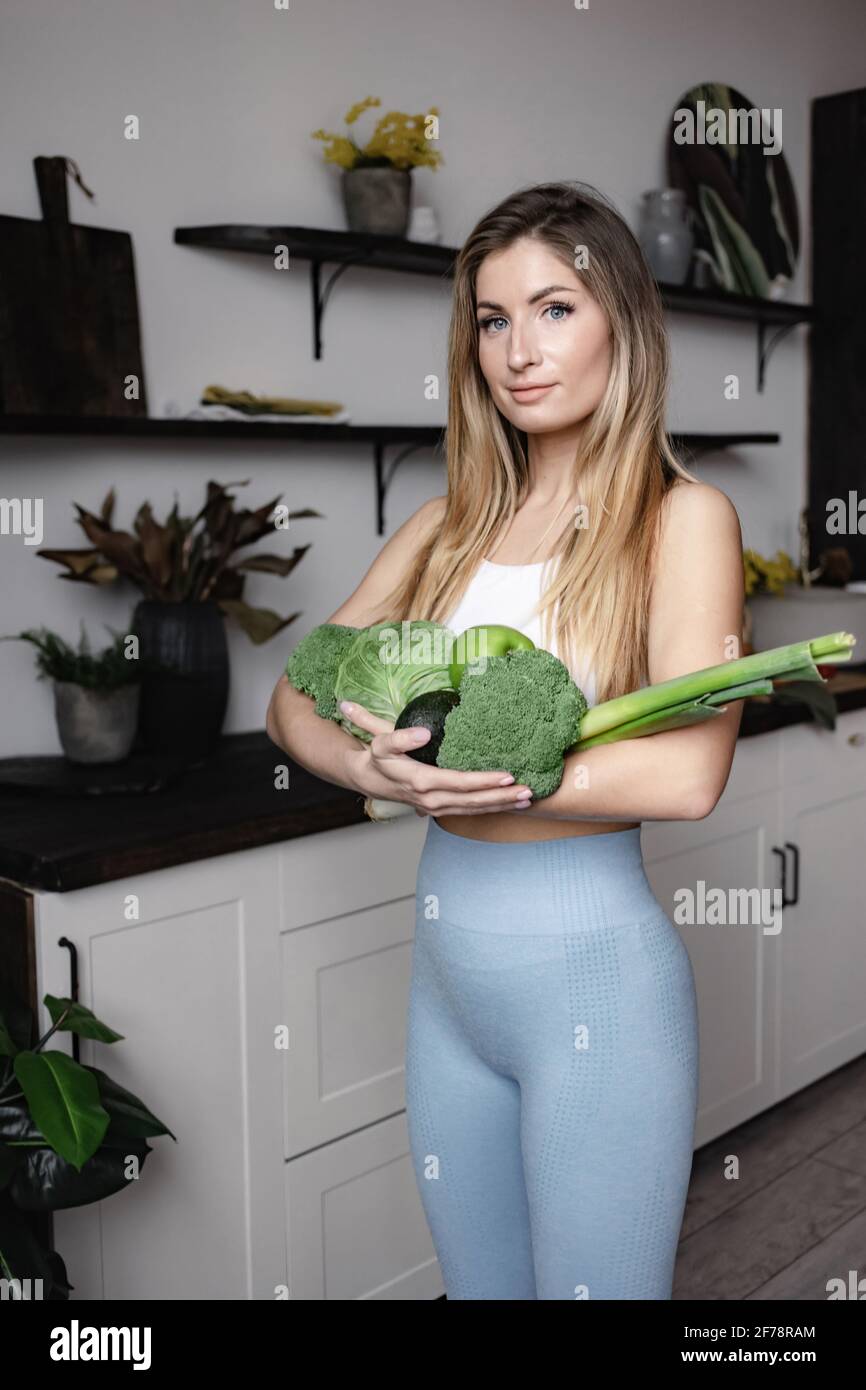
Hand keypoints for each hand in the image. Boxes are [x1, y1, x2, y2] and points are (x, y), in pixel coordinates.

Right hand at [339, 700, 533, 815]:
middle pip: (473, 801)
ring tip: (527, 799)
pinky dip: (490, 808)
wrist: (368, 778)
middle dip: (502, 797)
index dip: (485, 781)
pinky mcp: (441, 808)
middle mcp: (432, 800)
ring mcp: (436, 807)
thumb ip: (400, 737)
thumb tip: (424, 732)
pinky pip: (469, 811)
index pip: (460, 783)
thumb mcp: (382, 741)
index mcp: (422, 782)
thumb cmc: (379, 757)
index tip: (508, 775)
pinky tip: (509, 803)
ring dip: (501, 805)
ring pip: (474, 809)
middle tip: (528, 791)